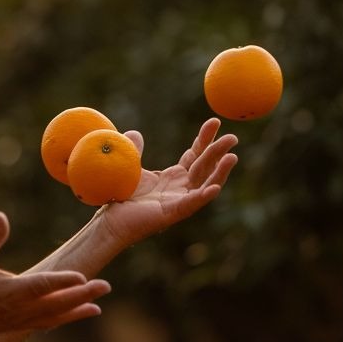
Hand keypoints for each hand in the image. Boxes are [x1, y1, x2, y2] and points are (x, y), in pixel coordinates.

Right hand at [0, 212, 110, 341]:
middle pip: (58, 303)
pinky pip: (49, 323)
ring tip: (98, 305)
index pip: (43, 285)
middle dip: (83, 295)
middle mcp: (21, 308)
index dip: (63, 281)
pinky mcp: (20, 325)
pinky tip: (78, 313)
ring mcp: (22, 320)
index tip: (83, 277)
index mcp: (11, 291)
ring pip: (57, 316)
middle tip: (106, 286)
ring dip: (78, 309)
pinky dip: (66, 318)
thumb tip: (1, 216)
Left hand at [96, 118, 238, 249]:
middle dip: (218, 151)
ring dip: (220, 172)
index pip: (196, 154)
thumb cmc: (122, 196)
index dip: (205, 139)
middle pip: (205, 167)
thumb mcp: (131, 166)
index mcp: (175, 176)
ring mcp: (179, 202)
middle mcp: (182, 188)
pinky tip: (215, 187)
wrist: (109, 220)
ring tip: (232, 157)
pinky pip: (191, 204)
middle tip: (232, 137)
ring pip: (205, 184)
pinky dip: (204, 196)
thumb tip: (135, 132)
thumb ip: (135, 149)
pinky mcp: (172, 214)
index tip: (215, 121)